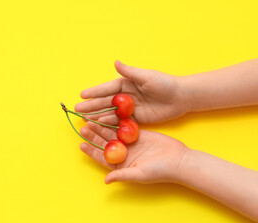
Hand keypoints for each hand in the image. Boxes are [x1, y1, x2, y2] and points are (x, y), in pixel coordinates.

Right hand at [75, 60, 189, 123]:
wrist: (181, 97)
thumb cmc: (164, 83)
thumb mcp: (147, 76)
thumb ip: (129, 72)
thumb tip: (115, 62)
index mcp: (126, 84)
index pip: (106, 88)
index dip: (94, 92)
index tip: (82, 95)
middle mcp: (125, 97)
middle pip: (105, 102)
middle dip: (91, 106)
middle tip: (77, 110)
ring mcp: (129, 109)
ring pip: (110, 112)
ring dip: (97, 115)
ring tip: (84, 119)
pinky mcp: (136, 119)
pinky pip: (120, 122)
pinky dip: (110, 123)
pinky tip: (101, 125)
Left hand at [79, 119, 189, 183]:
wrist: (178, 160)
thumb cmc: (159, 171)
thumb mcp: (139, 174)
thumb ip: (121, 175)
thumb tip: (105, 181)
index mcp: (120, 165)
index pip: (102, 158)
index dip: (91, 151)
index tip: (81, 145)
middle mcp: (123, 154)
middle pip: (105, 144)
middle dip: (94, 136)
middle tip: (84, 128)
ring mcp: (129, 143)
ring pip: (112, 134)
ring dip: (102, 127)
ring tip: (91, 120)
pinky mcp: (137, 133)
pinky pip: (123, 126)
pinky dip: (115, 121)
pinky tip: (106, 115)